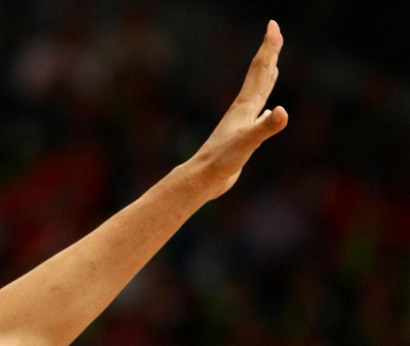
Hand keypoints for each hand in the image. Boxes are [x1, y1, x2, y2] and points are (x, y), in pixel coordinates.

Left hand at [193, 20, 288, 200]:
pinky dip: (265, 103)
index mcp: (245, 106)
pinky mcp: (242, 135)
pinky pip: (258, 112)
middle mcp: (243, 109)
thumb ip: (265, 128)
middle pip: (259, 75)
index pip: (260, 70)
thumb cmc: (221, 161)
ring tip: (273, 62)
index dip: (268, 47)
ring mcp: (242, 122)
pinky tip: (268, 107)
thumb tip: (283, 112)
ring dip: (267, 75)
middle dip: (269, 53)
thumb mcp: (247, 143)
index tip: (273, 25)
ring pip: (258, 92)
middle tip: (275, 31)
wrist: (204, 179)